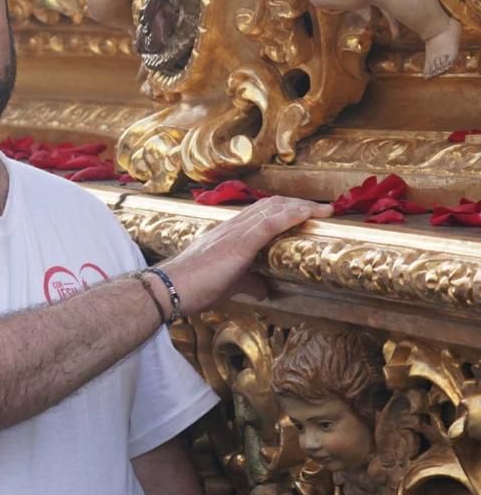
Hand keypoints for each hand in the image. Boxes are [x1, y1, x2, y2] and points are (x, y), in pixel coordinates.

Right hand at [158, 196, 331, 314]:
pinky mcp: (239, 243)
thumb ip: (247, 282)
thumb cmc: (193, 287)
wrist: (171, 288)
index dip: (285, 209)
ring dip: (301, 206)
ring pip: (273, 209)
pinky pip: (270, 223)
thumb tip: (263, 290)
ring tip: (324, 210)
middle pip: (271, 205)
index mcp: (228, 234)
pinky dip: (292, 216)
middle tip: (322, 210)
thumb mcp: (227, 284)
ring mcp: (235, 232)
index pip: (261, 212)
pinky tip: (308, 214)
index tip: (307, 212)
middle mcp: (232, 226)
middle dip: (298, 204)